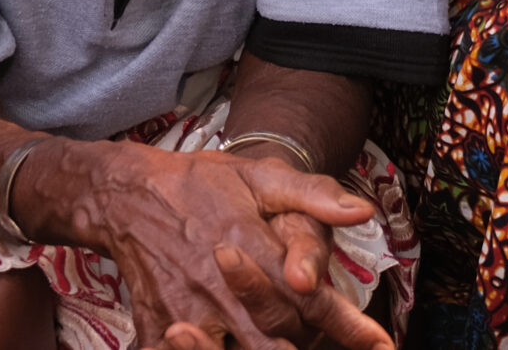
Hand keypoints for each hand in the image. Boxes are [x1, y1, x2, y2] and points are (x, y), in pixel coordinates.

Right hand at [62, 142, 387, 349]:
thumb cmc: (202, 183)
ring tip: (300, 349)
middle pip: (274, 338)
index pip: (308, 297)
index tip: (380, 342)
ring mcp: (186, 311)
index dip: (347, 324)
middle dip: (309, 346)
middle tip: (346, 349)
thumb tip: (363, 210)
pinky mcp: (158, 325)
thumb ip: (314, 194)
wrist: (126, 194)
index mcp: (251, 248)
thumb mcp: (261, 176)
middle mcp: (220, 286)